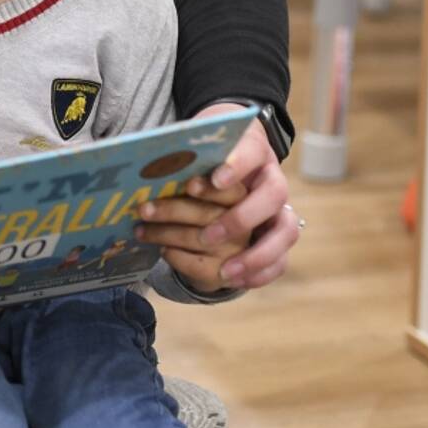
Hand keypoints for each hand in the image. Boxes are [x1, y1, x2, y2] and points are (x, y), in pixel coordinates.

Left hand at [133, 176, 244, 293]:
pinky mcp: (219, 274)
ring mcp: (233, 251)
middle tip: (143, 209)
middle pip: (205, 215)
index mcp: (239, 199)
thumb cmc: (203, 221)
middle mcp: (242, 225)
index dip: (210, 189)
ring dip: (161, 233)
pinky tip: (162, 250)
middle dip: (170, 210)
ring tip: (139, 230)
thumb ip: (192, 189)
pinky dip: (172, 255)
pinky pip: (191, 263)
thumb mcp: (205, 201)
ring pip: (194, 239)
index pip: (229, 191)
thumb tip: (155, 175)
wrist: (218, 264)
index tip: (189, 184)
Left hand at [140, 105, 300, 289]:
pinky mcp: (276, 240)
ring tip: (223, 272)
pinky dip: (258, 273)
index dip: (237, 166)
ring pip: (282, 234)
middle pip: (271, 197)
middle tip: (208, 237)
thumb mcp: (192, 147)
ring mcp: (277, 212)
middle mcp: (271, 181)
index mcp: (252, 150)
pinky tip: (229, 279)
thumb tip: (145, 163)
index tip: (215, 179)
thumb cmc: (202, 158)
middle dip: (240, 219)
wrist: (223, 171)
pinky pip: (278, 262)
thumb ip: (179, 154)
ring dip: (253, 256)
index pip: (252, 150)